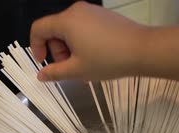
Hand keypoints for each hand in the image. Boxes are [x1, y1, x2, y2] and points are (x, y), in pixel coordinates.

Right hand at [30, 1, 148, 80]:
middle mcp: (77, 10)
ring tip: (85, 69)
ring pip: (71, 31)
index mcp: (66, 21)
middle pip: (55, 30)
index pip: (39, 29)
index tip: (43, 63)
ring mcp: (92, 11)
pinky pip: (84, 28)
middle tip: (71, 70)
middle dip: (58, 52)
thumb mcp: (78, 70)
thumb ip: (55, 72)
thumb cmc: (108, 60)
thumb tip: (40, 75)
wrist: (143, 50)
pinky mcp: (104, 16)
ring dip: (71, 50)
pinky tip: (96, 59)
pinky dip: (83, 43)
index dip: (35, 47)